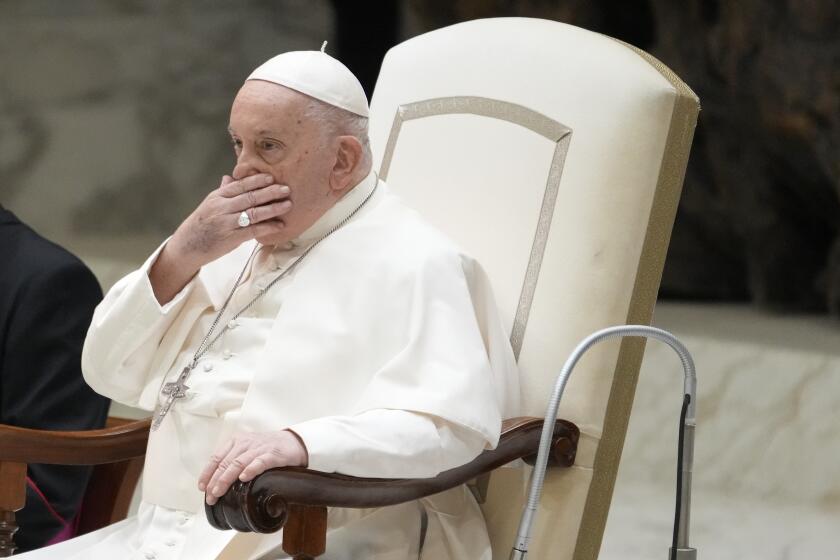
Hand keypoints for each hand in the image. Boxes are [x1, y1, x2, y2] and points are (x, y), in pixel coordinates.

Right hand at [169, 173, 292, 269]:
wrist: (186, 246)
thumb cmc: (201, 225)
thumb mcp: (209, 205)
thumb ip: (223, 192)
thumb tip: (230, 178)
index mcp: (217, 197)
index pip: (240, 185)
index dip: (256, 180)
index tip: (272, 177)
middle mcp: (221, 208)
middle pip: (249, 197)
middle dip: (270, 192)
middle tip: (286, 189)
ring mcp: (226, 223)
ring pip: (253, 213)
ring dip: (272, 208)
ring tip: (287, 204)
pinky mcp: (230, 238)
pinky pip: (253, 231)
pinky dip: (268, 227)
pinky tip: (279, 225)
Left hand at [198, 430, 308, 504]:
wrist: (294, 441)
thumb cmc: (267, 449)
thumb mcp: (247, 450)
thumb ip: (233, 461)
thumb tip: (216, 483)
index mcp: (236, 441)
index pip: (216, 457)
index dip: (207, 473)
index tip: (202, 487)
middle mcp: (245, 443)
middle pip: (225, 463)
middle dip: (215, 481)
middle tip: (210, 497)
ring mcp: (259, 448)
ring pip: (238, 463)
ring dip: (226, 479)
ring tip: (219, 492)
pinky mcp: (273, 454)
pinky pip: (260, 462)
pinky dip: (250, 470)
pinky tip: (243, 478)